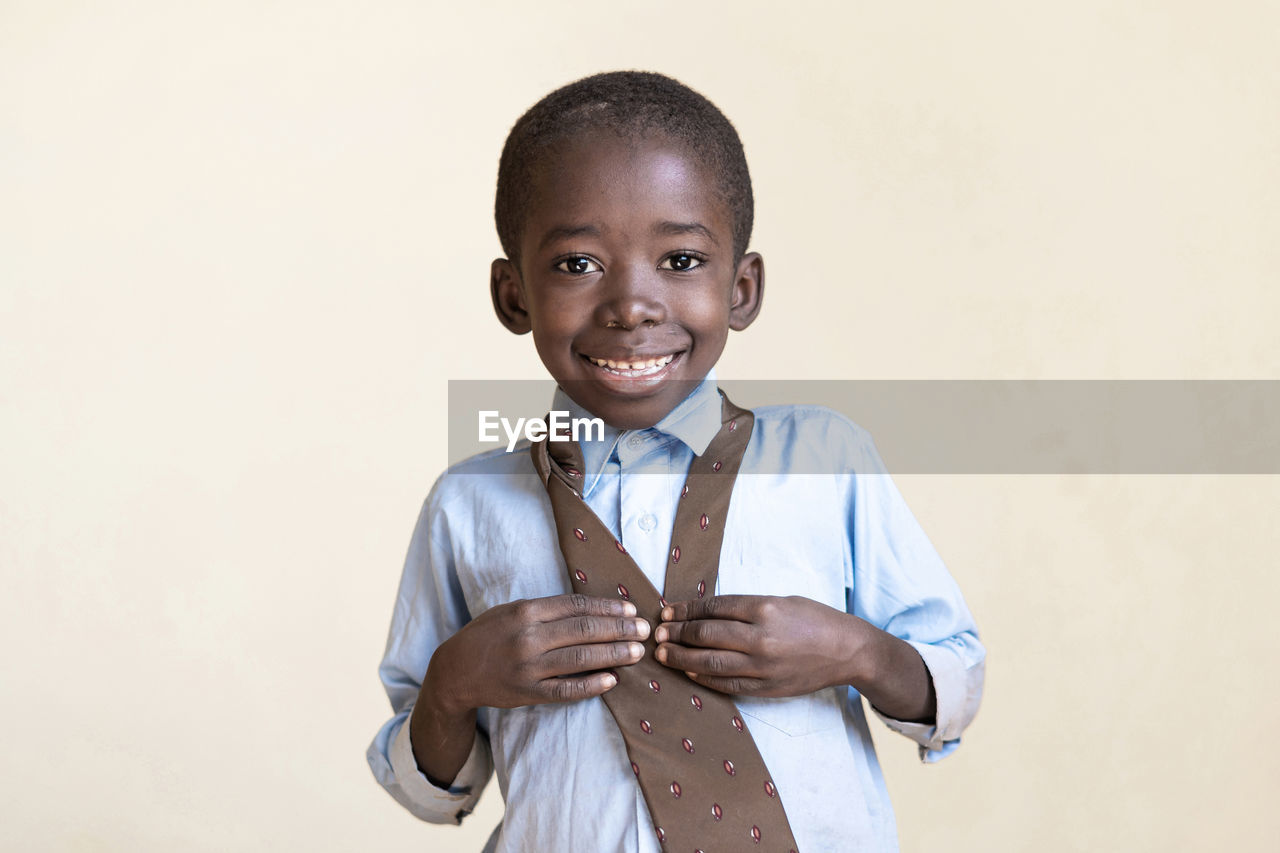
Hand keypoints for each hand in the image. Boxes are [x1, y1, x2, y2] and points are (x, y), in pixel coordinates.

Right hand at [427, 593, 650, 713]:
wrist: (455, 670)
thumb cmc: (489, 634)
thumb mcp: (512, 610)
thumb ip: (548, 610)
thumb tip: (593, 609)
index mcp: (526, 612)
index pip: (576, 606)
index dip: (607, 606)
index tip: (631, 607)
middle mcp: (528, 638)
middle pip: (584, 630)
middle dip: (619, 628)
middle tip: (645, 629)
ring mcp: (528, 667)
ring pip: (580, 659)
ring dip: (614, 654)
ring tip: (637, 651)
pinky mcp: (528, 693)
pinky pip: (566, 690)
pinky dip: (591, 685)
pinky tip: (612, 680)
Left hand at [653, 594, 865, 697]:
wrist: (848, 651)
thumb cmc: (814, 619)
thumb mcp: (780, 600)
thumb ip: (745, 607)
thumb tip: (705, 611)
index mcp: (764, 608)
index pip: (713, 608)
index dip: (686, 610)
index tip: (667, 611)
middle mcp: (761, 638)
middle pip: (706, 635)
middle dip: (677, 633)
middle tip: (657, 632)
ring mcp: (763, 666)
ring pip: (711, 662)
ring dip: (681, 658)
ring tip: (663, 653)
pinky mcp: (767, 688)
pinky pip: (728, 684)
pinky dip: (704, 677)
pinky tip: (688, 671)